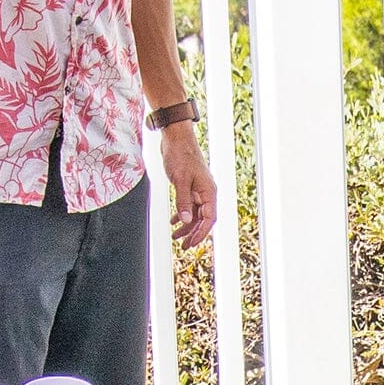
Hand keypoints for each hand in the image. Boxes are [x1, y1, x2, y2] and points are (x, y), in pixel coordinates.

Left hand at [159, 118, 215, 249]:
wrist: (176, 138)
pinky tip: (174, 221)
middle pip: (203, 219)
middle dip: (193, 233)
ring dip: (186, 226)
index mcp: (209, 192)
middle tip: (183, 246)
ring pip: (195, 214)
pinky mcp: (190, 186)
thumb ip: (183, 201)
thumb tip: (186, 221)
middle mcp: (206, 193)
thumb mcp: (180, 180)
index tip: (191, 244)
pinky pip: (189, 206)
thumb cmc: (181, 156)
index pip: (209, 218)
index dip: (201, 233)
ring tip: (175, 236)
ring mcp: (198, 190)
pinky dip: (182, 214)